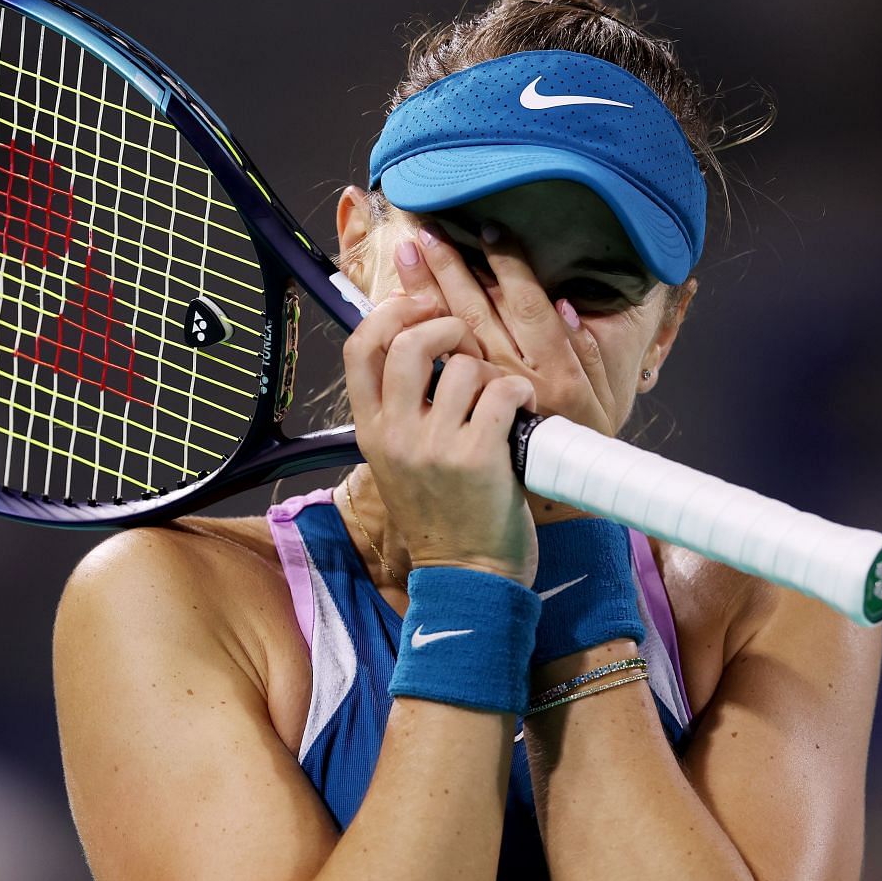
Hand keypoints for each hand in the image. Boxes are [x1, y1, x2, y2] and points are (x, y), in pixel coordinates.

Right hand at [341, 292, 539, 585]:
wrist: (467, 576)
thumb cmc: (442, 514)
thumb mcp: (399, 460)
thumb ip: (402, 408)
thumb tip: (419, 341)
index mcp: (371, 430)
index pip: (359, 348)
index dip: (390, 311)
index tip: (419, 304)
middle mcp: (395, 434)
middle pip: (408, 342)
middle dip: (447, 327)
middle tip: (469, 345)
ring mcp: (434, 446)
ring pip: (463, 366)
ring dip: (490, 371)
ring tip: (500, 397)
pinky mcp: (478, 456)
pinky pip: (501, 391)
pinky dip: (519, 393)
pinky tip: (522, 411)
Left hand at [394, 221, 619, 438]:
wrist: (529, 516)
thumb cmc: (574, 452)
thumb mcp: (604, 401)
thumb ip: (589, 352)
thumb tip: (565, 305)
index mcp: (559, 373)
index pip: (530, 306)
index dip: (510, 265)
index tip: (490, 229)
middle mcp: (516, 383)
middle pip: (477, 314)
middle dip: (451, 268)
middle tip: (427, 233)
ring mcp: (477, 406)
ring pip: (446, 338)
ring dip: (425, 295)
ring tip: (408, 255)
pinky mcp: (450, 421)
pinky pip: (428, 372)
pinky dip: (414, 341)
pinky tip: (398, 315)